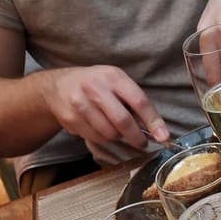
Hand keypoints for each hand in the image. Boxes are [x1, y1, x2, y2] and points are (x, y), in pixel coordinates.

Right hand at [40, 65, 168, 149]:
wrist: (57, 85)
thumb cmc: (95, 84)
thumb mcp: (115, 82)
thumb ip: (133, 101)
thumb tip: (157, 129)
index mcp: (112, 76)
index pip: (139, 101)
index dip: (153, 121)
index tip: (163, 137)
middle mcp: (95, 88)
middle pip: (122, 121)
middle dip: (137, 137)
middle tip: (142, 143)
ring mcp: (80, 103)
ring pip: (109, 134)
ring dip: (118, 138)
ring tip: (118, 132)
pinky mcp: (70, 118)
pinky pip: (95, 138)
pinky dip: (103, 139)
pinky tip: (100, 129)